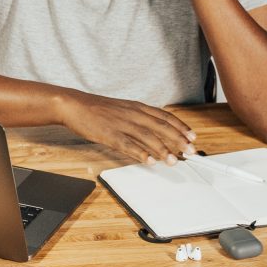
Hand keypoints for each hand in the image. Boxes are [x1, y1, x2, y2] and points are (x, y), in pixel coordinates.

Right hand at [59, 91, 196, 164]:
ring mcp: (121, 124)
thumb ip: (138, 118)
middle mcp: (133, 114)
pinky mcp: (110, 134)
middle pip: (161, 127)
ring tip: (174, 160)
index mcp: (137, 107)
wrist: (74, 105)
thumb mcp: (122, 109)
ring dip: (163, 149)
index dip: (180, 127)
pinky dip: (140, 153)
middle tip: (190, 151)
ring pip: (148, 136)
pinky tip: (149, 161)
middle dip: (178, 140)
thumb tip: (153, 131)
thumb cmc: (97, 109)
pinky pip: (128, 145)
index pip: (164, 116)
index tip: (192, 136)